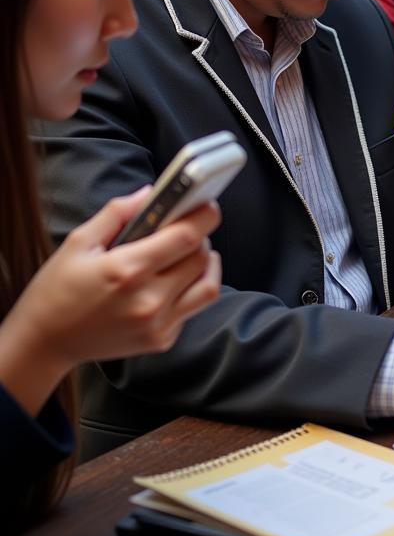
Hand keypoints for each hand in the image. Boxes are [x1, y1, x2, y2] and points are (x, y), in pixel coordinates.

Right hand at [0, 188, 222, 416]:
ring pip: (208, 287)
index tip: (206, 205)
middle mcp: (148, 300)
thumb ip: (117, 212)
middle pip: (201, 258)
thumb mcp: (78, 242)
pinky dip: (190, 290)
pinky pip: (193, 309)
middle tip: (187, 229)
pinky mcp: (161, 341)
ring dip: (205, 266)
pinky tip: (172, 282)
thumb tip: (152, 192)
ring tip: (189, 254)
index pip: (187, 237)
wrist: (43, 343)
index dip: (204, 216)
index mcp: (127, 270)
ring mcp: (157, 324)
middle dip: (201, 238)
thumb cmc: (57, 290)